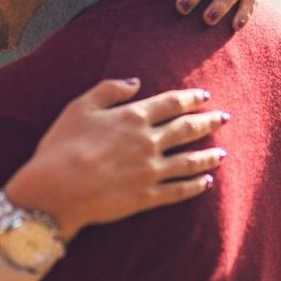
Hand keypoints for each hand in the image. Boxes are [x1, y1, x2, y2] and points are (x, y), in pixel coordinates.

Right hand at [4, 78, 226, 240]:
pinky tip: (206, 181)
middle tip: (224, 118)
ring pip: (190, 161)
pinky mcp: (148, 197)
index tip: (205, 97)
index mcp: (133, 117)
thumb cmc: (62, 146)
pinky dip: (196, 185)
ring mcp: (151, 171)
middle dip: (208, 122)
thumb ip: (109, 90)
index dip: (191, 99)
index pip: (171, 104)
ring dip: (209, 155)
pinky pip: (180, 190)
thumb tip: (136, 83)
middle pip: (187, 129)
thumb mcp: (79, 107)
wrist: (55, 190)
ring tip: (222, 153)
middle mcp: (148, 142)